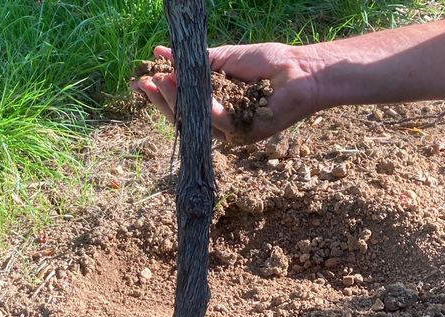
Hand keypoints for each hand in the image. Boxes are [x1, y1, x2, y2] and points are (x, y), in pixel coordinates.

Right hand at [131, 43, 317, 144]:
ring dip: (177, 103)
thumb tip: (162, 53)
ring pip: (198, 122)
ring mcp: (233, 131)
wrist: (301, 69)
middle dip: (163, 101)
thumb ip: (195, 62)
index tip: (144, 80)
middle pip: (185, 118)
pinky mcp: (246, 134)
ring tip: (163, 83)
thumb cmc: (268, 63)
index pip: (183, 104)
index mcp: (215, 104)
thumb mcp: (224, 58)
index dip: (163, 94)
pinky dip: (206, 108)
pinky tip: (192, 93)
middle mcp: (221, 122)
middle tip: (146, 84)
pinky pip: (220, 123)